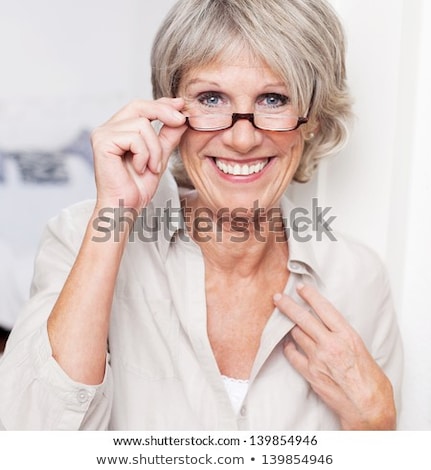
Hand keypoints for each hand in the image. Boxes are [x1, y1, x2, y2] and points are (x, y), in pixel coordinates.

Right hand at [90, 97, 186, 210]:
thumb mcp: (159, 157)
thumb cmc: (137, 187)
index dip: (162, 104)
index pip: (141, 107)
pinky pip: (135, 138)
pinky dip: (144, 155)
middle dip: (163, 112)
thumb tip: (181, 117)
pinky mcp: (102, 142)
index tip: (181, 106)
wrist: (125, 207)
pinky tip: (140, 168)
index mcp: (119, 129)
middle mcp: (108, 128)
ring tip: (151, 167)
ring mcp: (103, 134)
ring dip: (154, 149)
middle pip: (139, 106)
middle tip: (181, 121)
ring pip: (142, 125)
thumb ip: (167, 137)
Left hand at [273, 283, 395, 429]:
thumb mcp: (362, 349)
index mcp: (347, 336)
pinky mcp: (310, 374)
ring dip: (289, 326)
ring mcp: (318, 359)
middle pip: (303, 319)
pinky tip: (286, 343)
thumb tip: (329, 327)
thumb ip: (343, 336)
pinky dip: (288, 347)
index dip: (310, 296)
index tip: (300, 288)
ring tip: (282, 320)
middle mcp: (330, 345)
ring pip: (296, 335)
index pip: (324, 309)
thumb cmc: (371, 381)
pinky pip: (292, 355)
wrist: (368, 408)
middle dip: (288, 306)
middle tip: (277, 298)